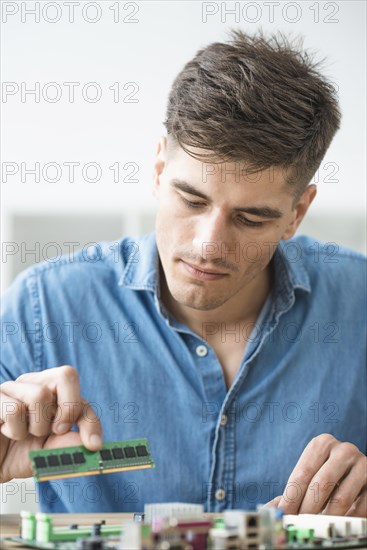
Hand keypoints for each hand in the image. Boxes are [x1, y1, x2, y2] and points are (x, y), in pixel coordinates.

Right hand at [0, 366, 102, 482]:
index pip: (82, 397)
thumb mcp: (49, 453)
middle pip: (66, 375)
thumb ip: (69, 446)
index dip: (91, 422)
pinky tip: (6, 432)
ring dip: (35, 426)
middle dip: (68, 408)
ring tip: (24, 435)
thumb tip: (92, 444)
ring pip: (39, 394)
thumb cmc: (19, 454)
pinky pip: (14, 410)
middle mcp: (36, 383)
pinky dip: (15, 430)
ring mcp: (14, 387)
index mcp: (55, 394)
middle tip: (57, 431)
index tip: (94, 445)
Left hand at [264, 434, 366, 515]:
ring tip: (316, 526)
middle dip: (307, 509)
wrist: (355, 470)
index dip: (291, 497)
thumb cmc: (326, 473)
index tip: (283, 514)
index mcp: (322, 443)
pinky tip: (336, 524)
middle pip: (320, 484)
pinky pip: (360, 508)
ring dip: (325, 517)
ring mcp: (362, 464)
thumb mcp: (310, 473)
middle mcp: (343, 449)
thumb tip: (270, 509)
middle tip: (299, 523)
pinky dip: (346, 520)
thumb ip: (292, 490)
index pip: (302, 473)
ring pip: (341, 498)